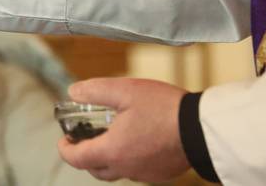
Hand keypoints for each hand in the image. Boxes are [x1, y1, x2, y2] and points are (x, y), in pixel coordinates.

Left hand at [58, 78, 190, 182]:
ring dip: (107, 157)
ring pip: (117, 171)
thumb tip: (73, 91)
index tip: (63, 140)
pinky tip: (136, 139)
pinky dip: (128, 158)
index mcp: (112, 151)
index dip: (65, 150)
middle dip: (85, 156)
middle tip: (84, 138)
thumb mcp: (124, 91)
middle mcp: (126, 168)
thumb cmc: (163, 108)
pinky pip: (137, 169)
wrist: (202, 128)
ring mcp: (145, 173)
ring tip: (110, 135)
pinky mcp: (161, 173)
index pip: (77, 159)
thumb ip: (95, 91)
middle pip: (96, 170)